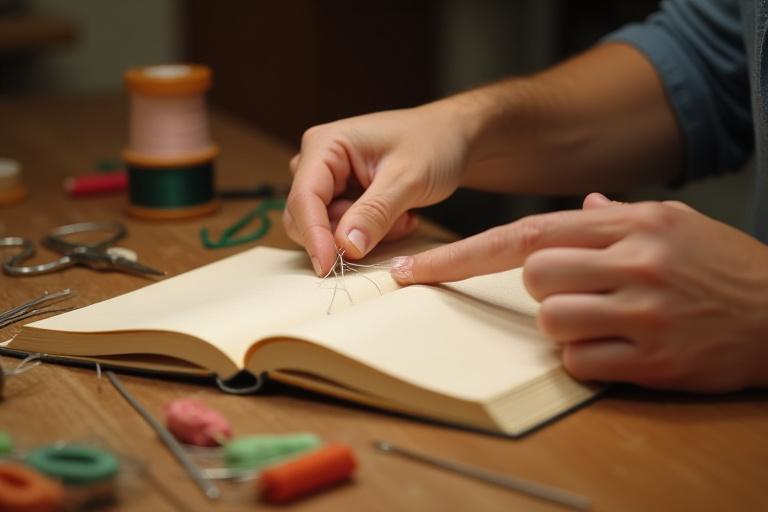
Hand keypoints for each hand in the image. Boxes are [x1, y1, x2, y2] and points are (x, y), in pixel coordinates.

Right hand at [283, 102, 470, 274]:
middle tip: (395, 223)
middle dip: (347, 233)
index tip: (327, 267)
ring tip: (402, 215)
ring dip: (365, 234)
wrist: (452, 139)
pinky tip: (398, 216)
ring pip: (328, 229)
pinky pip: (343, 230)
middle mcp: (317, 161)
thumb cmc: (433, 144)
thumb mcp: (408, 179)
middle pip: (307, 217)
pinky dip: (371, 233)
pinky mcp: (341, 196)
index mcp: (325, 144)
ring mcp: (328, 180)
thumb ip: (375, 213)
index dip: (313, 235)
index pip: (304, 198)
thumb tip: (345, 246)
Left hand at [390, 193, 767, 391]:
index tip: (418, 270)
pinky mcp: (654, 359)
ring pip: (552, 321)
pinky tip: (621, 348)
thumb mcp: (675, 222)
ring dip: (564, 325)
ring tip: (606, 319)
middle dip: (542, 290)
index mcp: (631, 223)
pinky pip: (581, 362)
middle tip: (577, 291)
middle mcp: (635, 261)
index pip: (526, 234)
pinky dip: (587, 358)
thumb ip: (618, 217)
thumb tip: (579, 210)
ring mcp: (644, 312)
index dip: (464, 254)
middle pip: (534, 276)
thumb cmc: (721, 266)